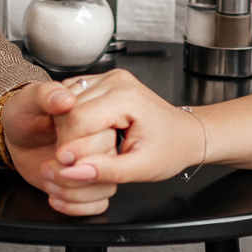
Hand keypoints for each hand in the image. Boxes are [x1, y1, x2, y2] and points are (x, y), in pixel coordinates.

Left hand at [0, 80, 119, 215]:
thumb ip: (46, 94)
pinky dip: (75, 206)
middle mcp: (100, 141)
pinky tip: (54, 196)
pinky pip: (99, 203)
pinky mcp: (91, 185)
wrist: (18, 137)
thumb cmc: (25, 116)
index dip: (80, 149)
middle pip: (107, 165)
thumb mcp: (29, 100)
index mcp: (93, 117)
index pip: (105, 136)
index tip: (58, 151)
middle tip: (50, 165)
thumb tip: (65, 98)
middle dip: (74, 172)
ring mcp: (97, 165)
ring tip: (48, 179)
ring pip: (106, 188)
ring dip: (73, 191)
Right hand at [43, 70, 208, 213]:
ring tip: (84, 150)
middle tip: (78, 162)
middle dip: (67, 140)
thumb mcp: (141, 169)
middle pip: (69, 110)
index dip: (69, 147)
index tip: (69, 167)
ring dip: (66, 130)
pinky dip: (70, 120)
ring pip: (66, 104)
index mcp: (126, 97)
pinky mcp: (103, 83)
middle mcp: (115, 81)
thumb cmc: (169, 149)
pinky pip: (73, 99)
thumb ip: (106, 172)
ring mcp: (109, 78)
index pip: (78, 119)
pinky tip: (84, 136)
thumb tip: (72, 172)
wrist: (184, 134)